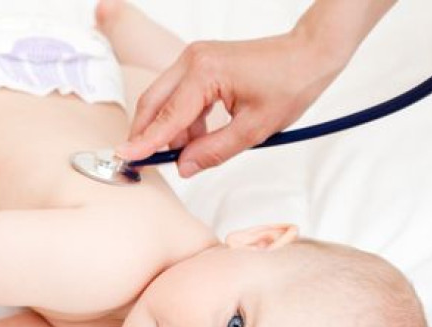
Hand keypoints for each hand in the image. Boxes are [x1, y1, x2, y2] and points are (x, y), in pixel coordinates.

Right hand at [117, 31, 345, 176]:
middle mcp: (192, 60)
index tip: (123, 159)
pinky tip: (200, 135)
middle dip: (147, 134)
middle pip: (152, 103)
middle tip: (145, 162)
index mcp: (204, 73)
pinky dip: (181, 120)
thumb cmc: (289, 85)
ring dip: (169, 130)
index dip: (145, 142)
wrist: (308, 55)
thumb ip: (214, 150)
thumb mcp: (254, 129)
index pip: (167, 116)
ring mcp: (193, 59)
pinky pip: (177, 96)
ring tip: (193, 150)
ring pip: (163, 101)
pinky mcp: (199, 64)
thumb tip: (183, 167)